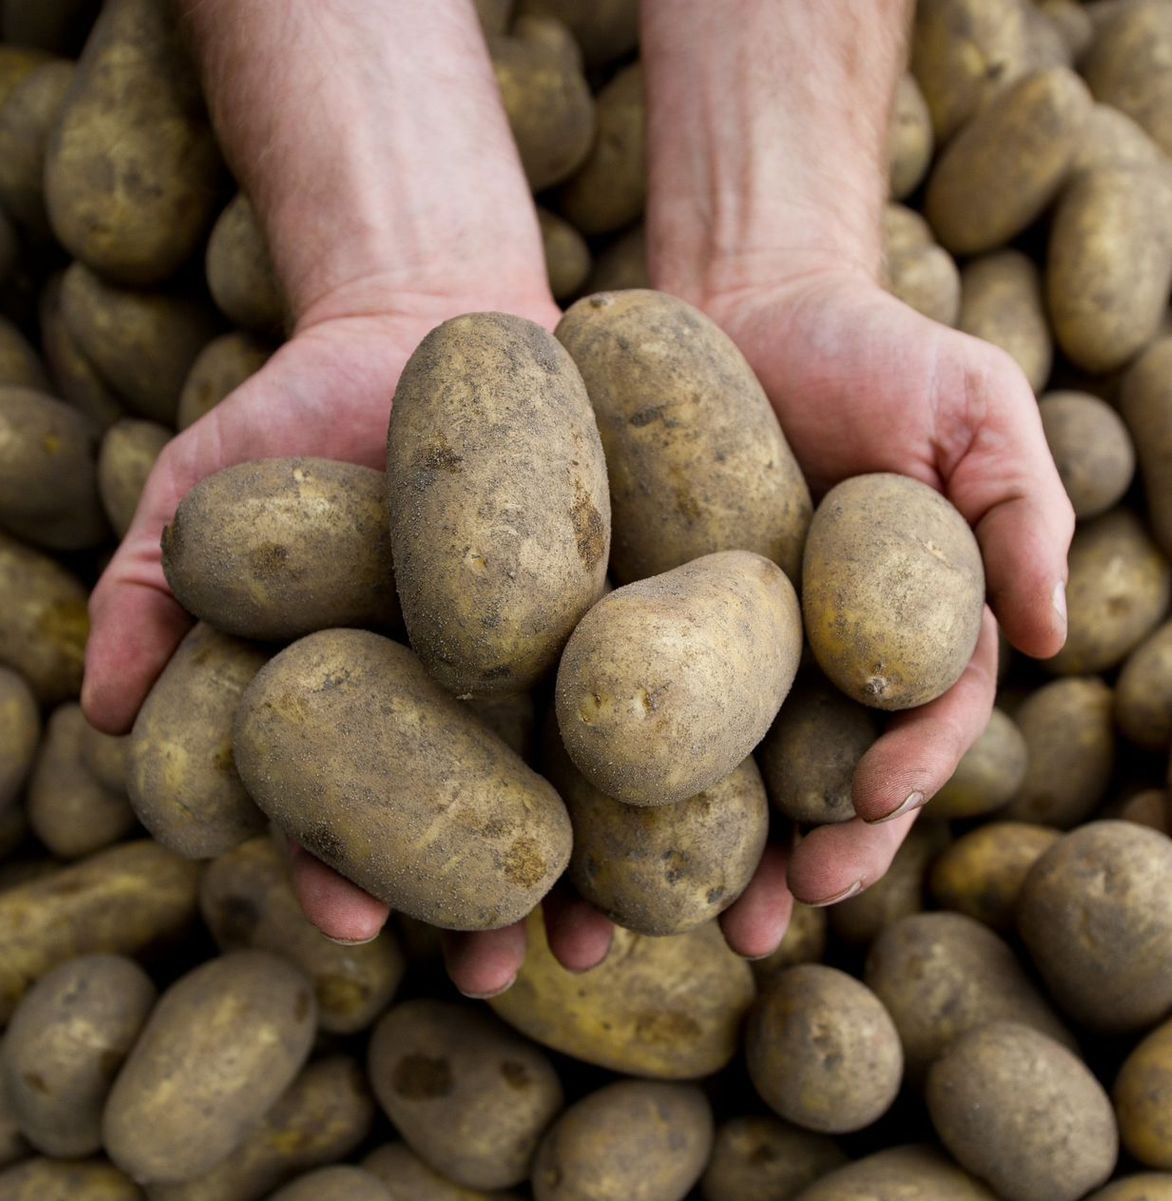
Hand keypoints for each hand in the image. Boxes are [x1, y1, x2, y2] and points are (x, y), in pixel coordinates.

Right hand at [81, 280, 798, 996]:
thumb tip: (99, 713)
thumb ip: (150, 589)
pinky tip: (743, 807)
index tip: (347, 923)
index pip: (359, 814)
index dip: (348, 871)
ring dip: (620, 857)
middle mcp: (487, 702)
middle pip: (494, 820)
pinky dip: (716, 746)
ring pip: (602, 778)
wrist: (440, 314)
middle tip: (510, 957)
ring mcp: (577, 658)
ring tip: (638, 925)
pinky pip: (695, 681)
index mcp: (386, 703)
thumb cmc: (310, 405)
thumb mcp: (216, 488)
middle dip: (502, 894)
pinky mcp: (657, 599)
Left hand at [691, 263, 1072, 909]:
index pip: (921, 720)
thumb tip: (1050, 635)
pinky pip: (652, 702)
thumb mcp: (974, 411)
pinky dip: (637, 769)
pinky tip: (603, 827)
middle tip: (787, 907)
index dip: (905, 772)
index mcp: (907, 625)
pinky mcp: (659, 617)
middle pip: (827, 772)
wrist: (750, 299)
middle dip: (819, 848)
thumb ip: (1023, 513)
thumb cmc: (877, 350)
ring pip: (738, 766)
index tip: (870, 806)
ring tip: (698, 920)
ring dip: (724, 849)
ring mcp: (739, 644)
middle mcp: (825, 654)